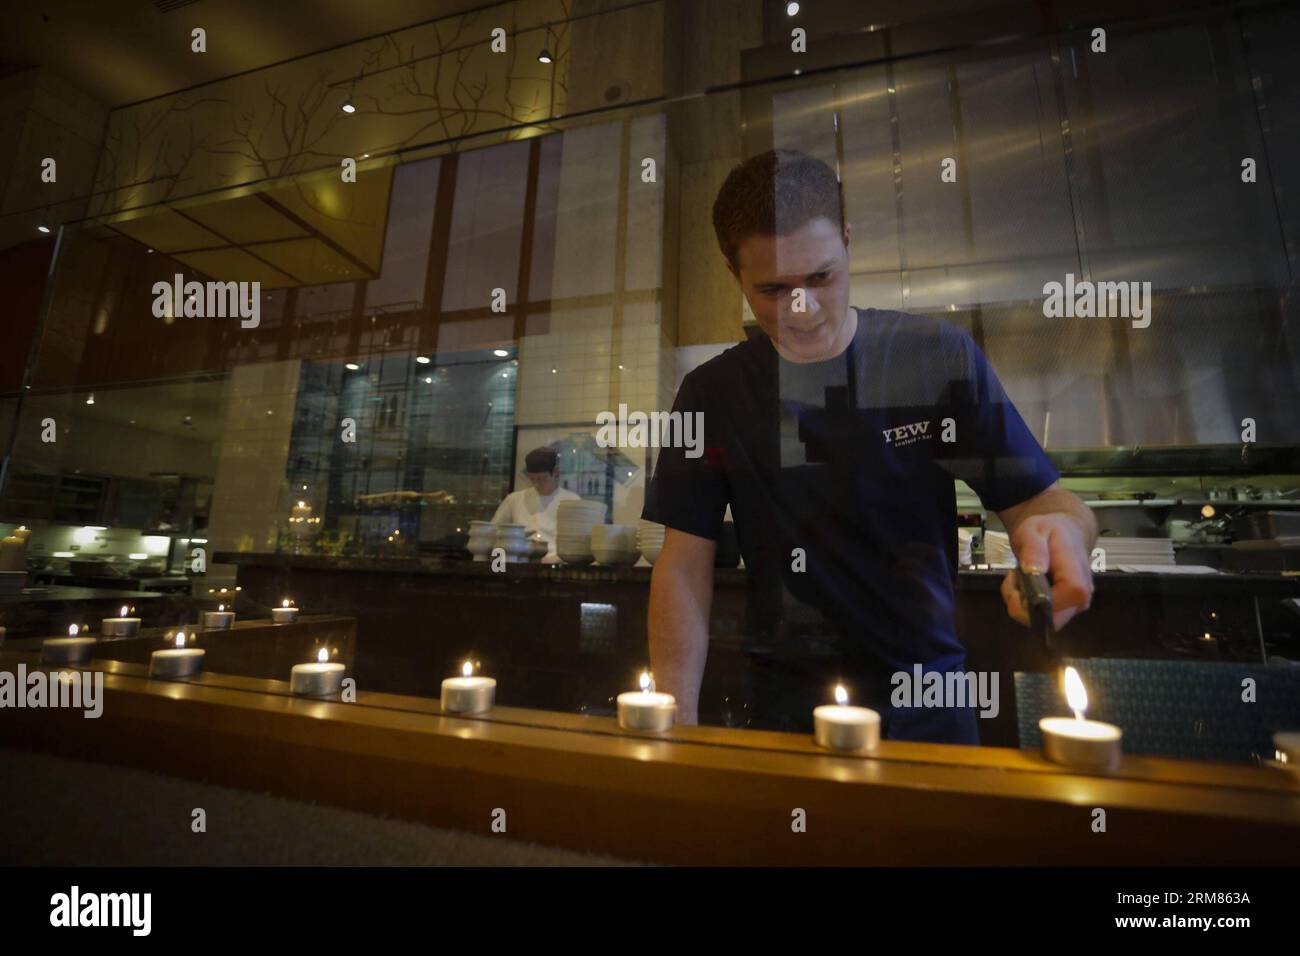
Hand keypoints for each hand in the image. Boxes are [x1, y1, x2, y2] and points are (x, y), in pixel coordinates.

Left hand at [999, 513, 1093, 630]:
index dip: (1033, 602)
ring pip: (1042, 620)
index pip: (1060, 604)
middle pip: (1050, 621)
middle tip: (1014, 580)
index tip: (1019, 583)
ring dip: (1022, 603)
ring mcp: (1075, 605)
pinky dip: (1026, 604)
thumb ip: (1033, 549)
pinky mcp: (1066, 608)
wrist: (1066, 532)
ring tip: (1020, 578)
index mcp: (1077, 577)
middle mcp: (1081, 597)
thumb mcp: (1034, 530)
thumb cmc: (1052, 530)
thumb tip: (1033, 569)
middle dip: (1023, 606)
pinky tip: (1026, 584)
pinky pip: (1041, 616)